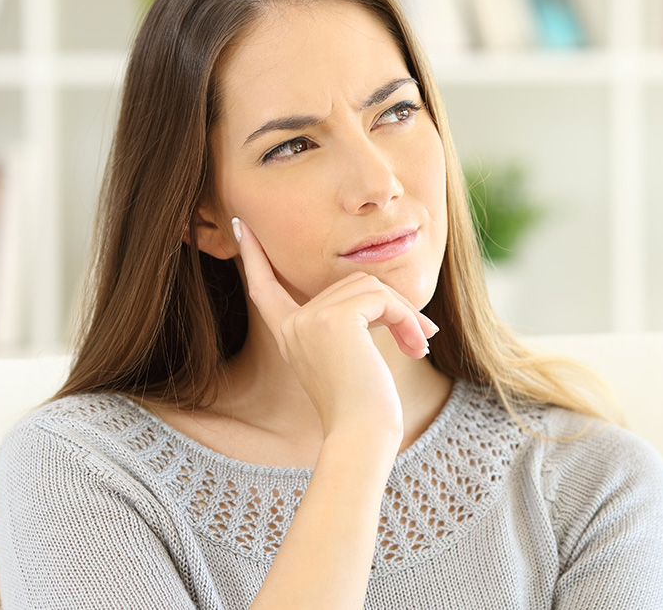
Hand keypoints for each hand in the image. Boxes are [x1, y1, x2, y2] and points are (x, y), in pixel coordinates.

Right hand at [233, 217, 437, 442]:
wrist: (361, 436)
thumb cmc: (362, 409)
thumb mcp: (347, 358)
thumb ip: (348, 323)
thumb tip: (380, 295)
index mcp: (289, 334)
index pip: (264, 288)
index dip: (254, 257)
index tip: (242, 227)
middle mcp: (293, 324)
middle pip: (350, 284)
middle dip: (391, 307)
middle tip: (420, 337)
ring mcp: (311, 319)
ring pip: (371, 287)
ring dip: (405, 314)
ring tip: (418, 345)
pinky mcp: (335, 319)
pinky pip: (382, 299)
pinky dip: (406, 319)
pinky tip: (415, 347)